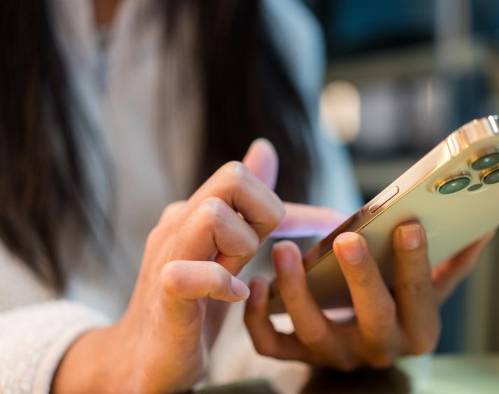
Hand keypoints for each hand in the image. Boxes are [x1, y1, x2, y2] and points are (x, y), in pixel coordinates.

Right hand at [52, 140, 341, 393]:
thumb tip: (264, 148)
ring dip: (241, 246)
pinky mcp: (165, 294)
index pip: (244, 178)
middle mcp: (178, 225)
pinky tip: (233, 295)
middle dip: (263, 213)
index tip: (323, 229)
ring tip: (236, 275)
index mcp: (194, 213)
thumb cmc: (191, 303)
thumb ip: (247, 205)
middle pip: (232, 177)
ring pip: (212, 214)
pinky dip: (221, 283)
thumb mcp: (229, 247)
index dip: (287, 206)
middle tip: (255, 254)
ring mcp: (168, 256)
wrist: (141, 360)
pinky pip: (191, 272)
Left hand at [244, 224, 493, 369]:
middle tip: (348, 238)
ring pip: (315, 333)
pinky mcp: (300, 356)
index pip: (421, 299)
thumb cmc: (398, 303)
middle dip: (361, 279)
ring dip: (297, 292)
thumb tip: (484, 225)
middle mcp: (379, 349)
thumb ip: (454, 260)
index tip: (409, 224)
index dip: (416, 264)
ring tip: (286, 250)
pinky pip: (272, 346)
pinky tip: (258, 283)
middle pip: (373, 319)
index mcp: (418, 331)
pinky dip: (258, 318)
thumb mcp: (430, 289)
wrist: (362, 342)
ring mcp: (337, 356)